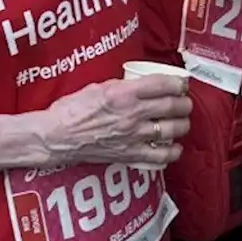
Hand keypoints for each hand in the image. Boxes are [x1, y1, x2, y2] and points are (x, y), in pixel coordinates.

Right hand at [41, 74, 192, 168]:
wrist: (55, 136)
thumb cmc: (72, 109)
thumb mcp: (100, 86)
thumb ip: (124, 86)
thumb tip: (143, 86)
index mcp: (124, 92)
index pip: (164, 84)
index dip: (180, 83)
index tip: (182, 83)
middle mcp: (132, 114)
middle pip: (173, 106)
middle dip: (185, 103)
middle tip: (184, 102)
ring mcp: (132, 136)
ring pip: (172, 130)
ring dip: (182, 125)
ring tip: (182, 122)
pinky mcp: (128, 155)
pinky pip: (159, 157)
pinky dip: (172, 153)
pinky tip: (174, 148)